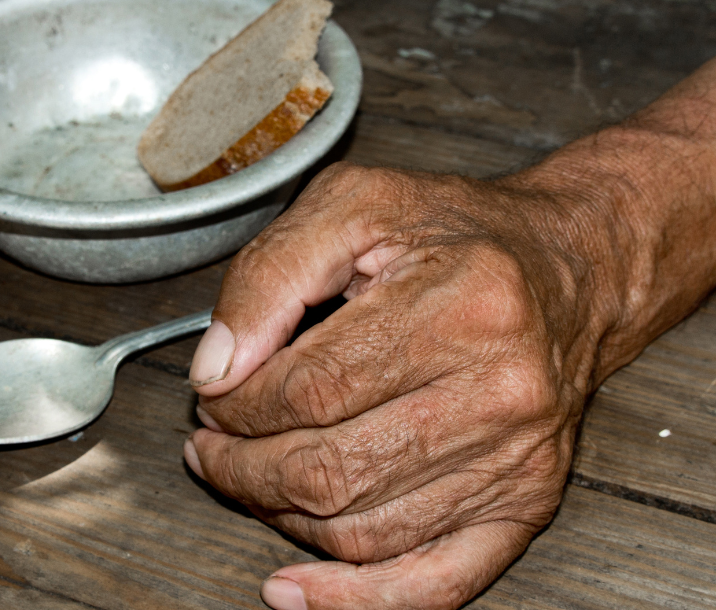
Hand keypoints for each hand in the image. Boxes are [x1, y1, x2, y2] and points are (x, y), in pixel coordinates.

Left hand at [183, 161, 627, 608]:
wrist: (566, 268)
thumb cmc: (457, 234)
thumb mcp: (352, 204)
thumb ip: (269, 276)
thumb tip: (216, 367)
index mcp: (460, 306)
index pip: (310, 389)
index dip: (237, 403)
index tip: (212, 394)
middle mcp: (500, 391)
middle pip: (329, 469)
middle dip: (240, 465)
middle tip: (209, 441)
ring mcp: (516, 459)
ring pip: (361, 529)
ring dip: (275, 514)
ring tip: (242, 476)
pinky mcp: (523, 504)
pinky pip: (433, 581)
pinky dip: (353, 599)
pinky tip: (295, 590)